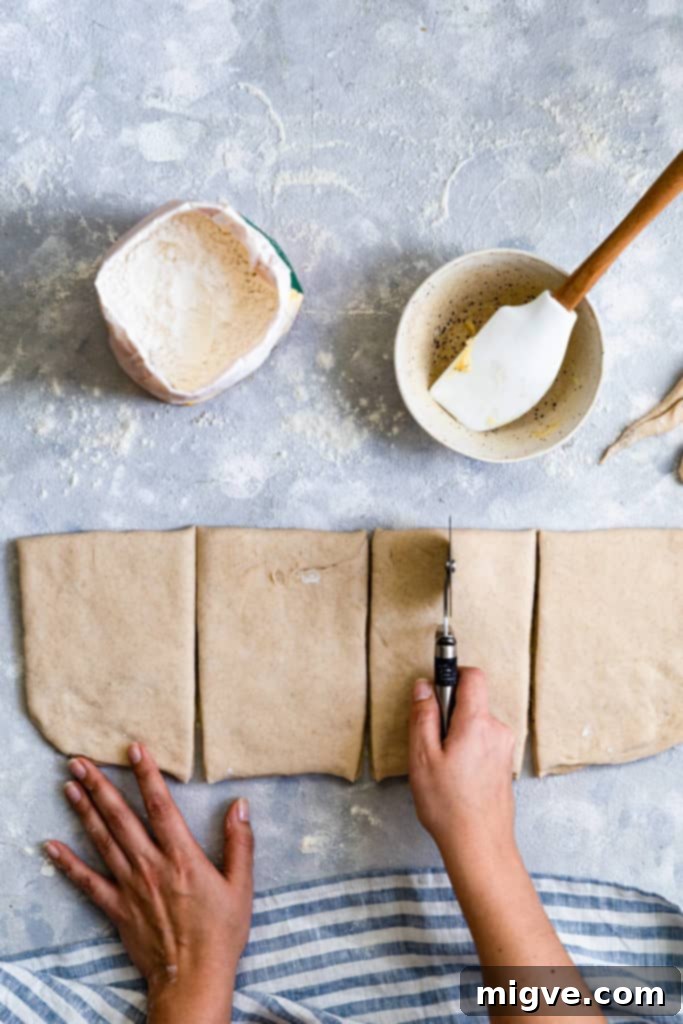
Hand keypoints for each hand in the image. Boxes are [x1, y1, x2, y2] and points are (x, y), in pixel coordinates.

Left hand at [44, 744, 252, 1023]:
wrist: (193, 978)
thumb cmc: (221, 933)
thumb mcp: (241, 886)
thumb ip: (240, 843)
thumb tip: (240, 805)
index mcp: (182, 857)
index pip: (161, 806)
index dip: (147, 774)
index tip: (134, 748)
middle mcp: (151, 866)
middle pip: (121, 817)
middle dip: (100, 785)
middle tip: (79, 760)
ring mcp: (130, 887)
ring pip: (102, 841)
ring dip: (84, 811)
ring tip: (68, 786)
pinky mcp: (116, 908)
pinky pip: (87, 882)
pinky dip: (67, 863)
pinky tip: (51, 846)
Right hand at [409, 668, 516, 876]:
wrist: (479, 845)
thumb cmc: (449, 805)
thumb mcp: (422, 757)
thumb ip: (423, 715)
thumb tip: (423, 686)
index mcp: (477, 723)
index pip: (473, 676)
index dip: (453, 675)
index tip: (436, 688)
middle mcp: (497, 731)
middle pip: (473, 701)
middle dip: (450, 712)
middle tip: (432, 742)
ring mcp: (503, 748)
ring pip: (476, 723)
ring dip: (458, 733)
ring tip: (443, 766)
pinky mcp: (504, 764)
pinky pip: (483, 741)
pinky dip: (468, 749)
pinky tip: (456, 776)